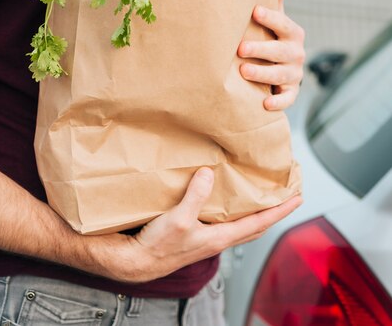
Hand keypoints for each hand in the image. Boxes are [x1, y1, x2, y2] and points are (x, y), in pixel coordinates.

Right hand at [88, 168, 301, 282]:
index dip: (280, 211)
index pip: (259, 223)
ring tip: (262, 196)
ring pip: (241, 225)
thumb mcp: (178, 219)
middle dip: (274, 212)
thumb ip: (196, 196)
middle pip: (255, 226)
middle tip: (287, 197)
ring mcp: (208, 238)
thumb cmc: (158, 247)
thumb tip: (210, 175)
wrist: (137, 261)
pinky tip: (225, 200)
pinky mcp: (196, 235)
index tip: (298, 199)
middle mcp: (218, 240)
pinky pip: (223, 221)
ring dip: (255, 212)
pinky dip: (233, 211)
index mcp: (220, 238)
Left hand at [238, 0, 304, 110]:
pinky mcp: (290, 93)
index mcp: (292, 33)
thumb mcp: (276, 19)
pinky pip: (287, 100)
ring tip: (243, 72)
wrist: (281, 69)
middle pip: (282, 52)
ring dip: (263, 74)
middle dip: (262, 50)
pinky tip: (264, 103)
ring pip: (281, 76)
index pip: (284, 24)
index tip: (255, 11)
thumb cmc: (272, 38)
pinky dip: (278, 103)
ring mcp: (294, 74)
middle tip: (240, 48)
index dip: (271, 18)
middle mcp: (296, 53)